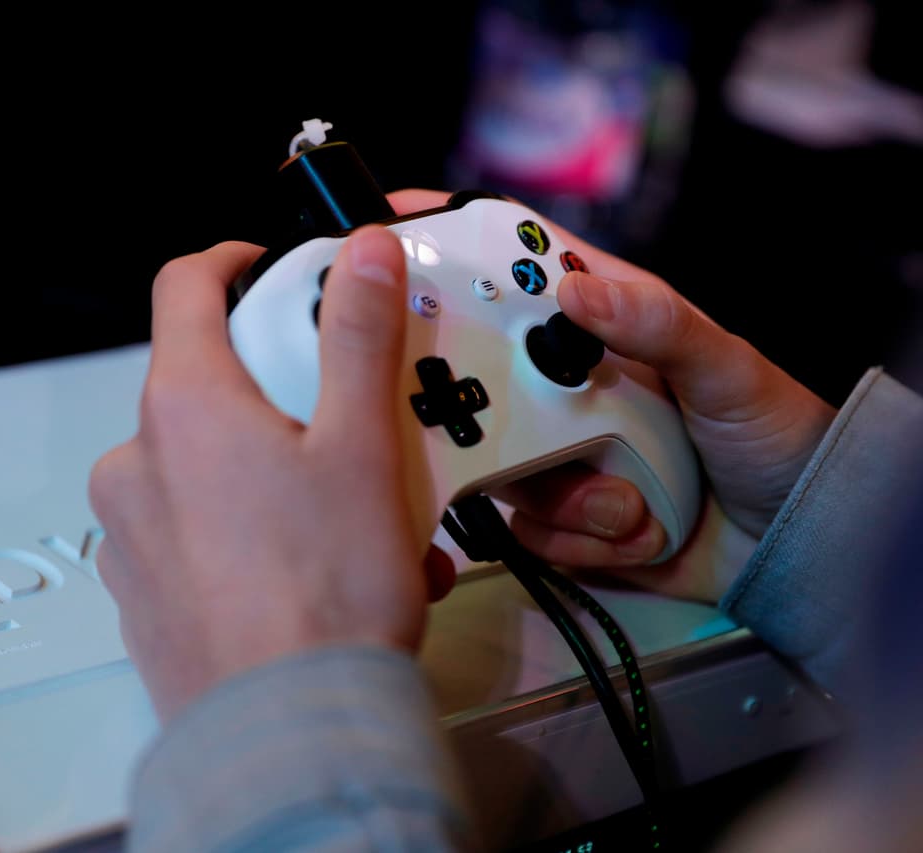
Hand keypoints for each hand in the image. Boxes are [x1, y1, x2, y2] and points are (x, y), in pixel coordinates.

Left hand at [88, 227, 453, 720]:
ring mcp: (129, 533)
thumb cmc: (325, 592)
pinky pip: (196, 536)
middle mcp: (136, 462)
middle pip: (204, 383)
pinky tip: (318, 574)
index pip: (182, 287)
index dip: (230, 261)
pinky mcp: (141, 594)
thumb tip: (359, 252)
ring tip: (358, 524)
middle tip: (350, 426)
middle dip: (281, 393)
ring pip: (206, 468)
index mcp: (183, 407)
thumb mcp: (363, 446)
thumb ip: (356, 336)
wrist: (287, 732)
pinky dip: (252, 536)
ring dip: (276, 476)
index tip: (268, 268)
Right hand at [390, 190, 837, 601]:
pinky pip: (526, 526)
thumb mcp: (727, 368)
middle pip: (473, 371)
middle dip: (478, 405)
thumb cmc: (771, 433)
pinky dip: (582, 536)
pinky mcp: (558, 515)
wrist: (794, 543)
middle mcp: (561, 382)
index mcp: (599, 322)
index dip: (451, 238)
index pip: (513, 265)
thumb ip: (658, 323)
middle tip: (514, 428)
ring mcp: (554, 450)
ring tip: (630, 501)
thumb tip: (575, 291)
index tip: (391, 235)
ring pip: (494, 461)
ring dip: (564, 493)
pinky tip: (638, 528)